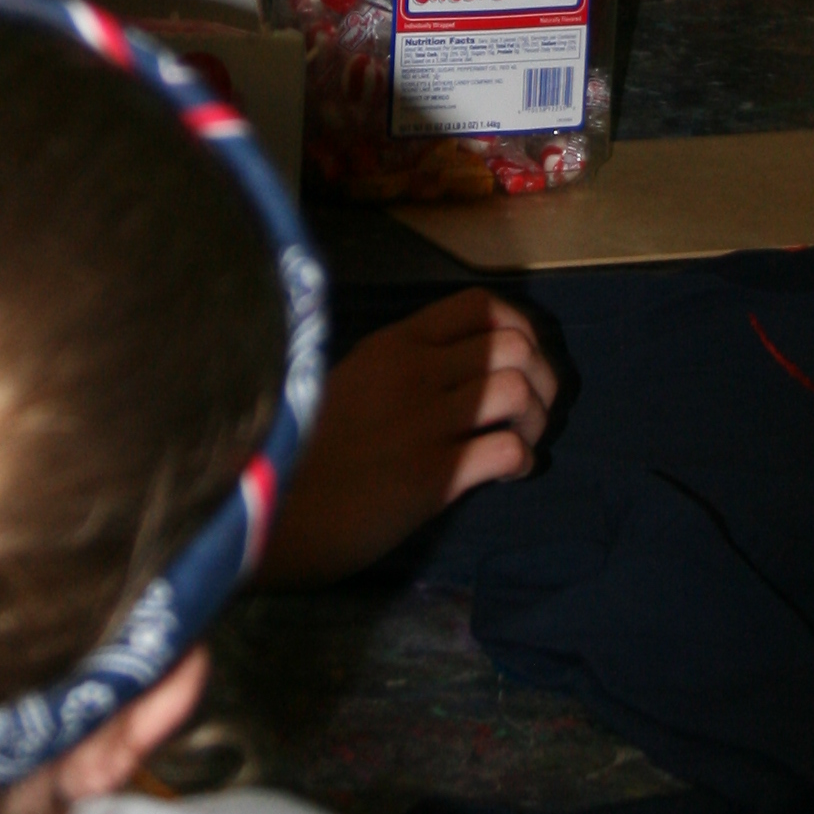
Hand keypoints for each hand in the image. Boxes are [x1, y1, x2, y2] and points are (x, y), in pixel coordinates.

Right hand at [262, 286, 557, 585]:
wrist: (270, 508)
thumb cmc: (302, 449)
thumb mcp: (347, 382)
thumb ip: (396, 368)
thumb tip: (453, 370)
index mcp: (392, 344)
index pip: (479, 305)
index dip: (520, 327)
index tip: (523, 358)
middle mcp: (413, 372)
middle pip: (513, 344)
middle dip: (543, 375)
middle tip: (534, 409)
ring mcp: (423, 423)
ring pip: (518, 389)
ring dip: (536, 418)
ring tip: (522, 440)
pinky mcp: (431, 476)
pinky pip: (507, 451)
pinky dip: (524, 461)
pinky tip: (508, 475)